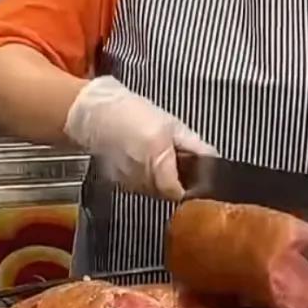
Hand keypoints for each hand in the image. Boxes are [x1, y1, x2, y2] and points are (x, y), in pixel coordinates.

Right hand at [65, 76, 214, 199]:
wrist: (94, 115)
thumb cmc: (132, 113)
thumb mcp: (171, 124)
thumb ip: (193, 145)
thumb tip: (213, 159)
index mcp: (159, 163)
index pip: (182, 194)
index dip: (193, 188)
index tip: (198, 177)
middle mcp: (144, 180)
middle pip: (170, 193)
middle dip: (179, 181)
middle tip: (181, 162)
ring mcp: (130, 185)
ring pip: (156, 191)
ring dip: (163, 179)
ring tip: (161, 157)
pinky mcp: (120, 184)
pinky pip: (142, 186)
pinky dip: (148, 177)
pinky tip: (144, 159)